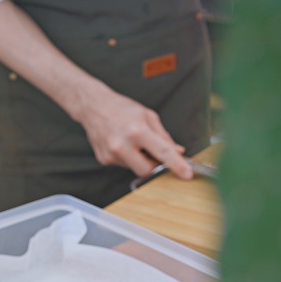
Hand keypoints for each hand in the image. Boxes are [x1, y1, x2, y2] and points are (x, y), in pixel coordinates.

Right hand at [76, 84, 191, 179]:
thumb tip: (178, 151)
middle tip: (153, 153)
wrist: (93, 107)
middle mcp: (122, 144)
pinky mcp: (104, 159)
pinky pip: (123, 165)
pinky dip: (127, 157)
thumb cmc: (121, 109)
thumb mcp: (148, 116)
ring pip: (134, 168)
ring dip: (139, 159)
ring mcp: (111, 154)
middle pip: (147, 170)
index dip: (176, 165)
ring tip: (131, 141)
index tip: (187, 174)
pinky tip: (121, 144)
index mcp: (137, 131)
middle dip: (154, 165)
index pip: (162, 152)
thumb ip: (164, 136)